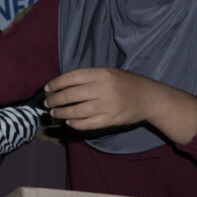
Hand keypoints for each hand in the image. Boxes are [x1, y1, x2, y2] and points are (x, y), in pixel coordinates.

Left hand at [44, 67, 160, 130]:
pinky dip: (75, 124)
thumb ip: (87, 78)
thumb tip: (60, 85)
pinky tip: (69, 122)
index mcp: (101, 74)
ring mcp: (107, 106)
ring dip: (61, 113)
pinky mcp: (111, 120)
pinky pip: (87, 124)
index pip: (71, 77)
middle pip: (70, 95)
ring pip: (76, 111)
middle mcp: (103, 89)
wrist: (149, 97)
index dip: (56, 84)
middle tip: (47, 103)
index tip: (47, 89)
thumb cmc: (124, 83)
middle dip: (55, 100)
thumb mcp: (107, 72)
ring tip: (54, 113)